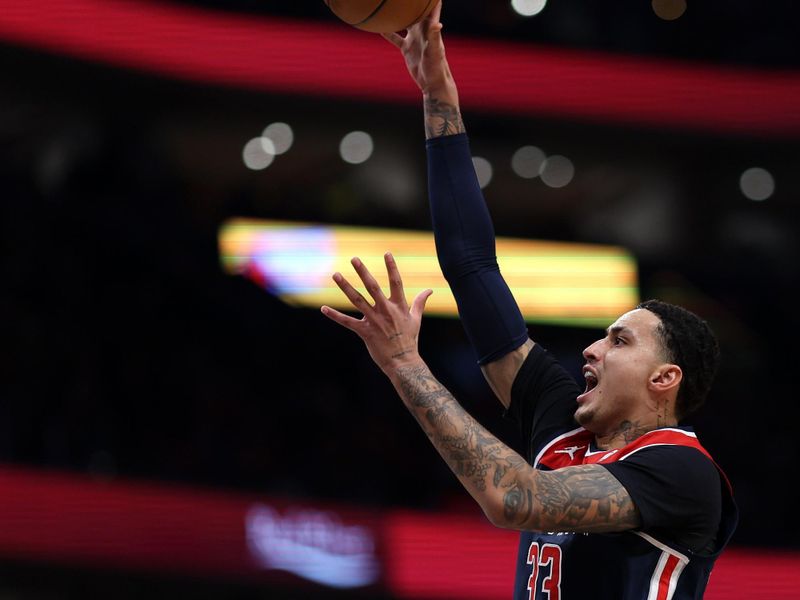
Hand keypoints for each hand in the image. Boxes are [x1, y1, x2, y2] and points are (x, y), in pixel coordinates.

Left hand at [321, 253, 432, 374]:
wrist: (403, 363)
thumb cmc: (409, 340)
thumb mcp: (416, 320)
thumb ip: (420, 303)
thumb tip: (429, 290)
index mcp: (399, 306)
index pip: (396, 282)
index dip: (392, 267)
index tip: (387, 253)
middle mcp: (386, 311)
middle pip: (373, 287)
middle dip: (363, 272)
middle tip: (354, 258)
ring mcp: (374, 321)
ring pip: (357, 300)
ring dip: (346, 287)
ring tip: (336, 274)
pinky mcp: (365, 332)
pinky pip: (347, 322)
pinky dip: (335, 315)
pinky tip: (323, 308)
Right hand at [382, 1, 455, 98]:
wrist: (431, 82)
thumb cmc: (437, 67)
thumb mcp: (435, 51)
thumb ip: (434, 36)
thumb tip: (437, 23)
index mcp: (430, 28)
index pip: (430, 9)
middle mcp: (422, 31)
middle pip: (415, 12)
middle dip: (410, 3)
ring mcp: (413, 39)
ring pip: (403, 23)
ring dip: (397, 15)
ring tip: (389, 5)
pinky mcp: (406, 48)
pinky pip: (395, 38)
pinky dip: (388, 32)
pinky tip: (378, 26)